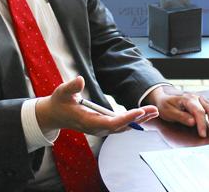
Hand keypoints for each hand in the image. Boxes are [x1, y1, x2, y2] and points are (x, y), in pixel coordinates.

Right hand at [36, 76, 158, 134]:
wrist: (55, 115)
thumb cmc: (59, 103)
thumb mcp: (62, 92)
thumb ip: (71, 87)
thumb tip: (80, 80)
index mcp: (88, 121)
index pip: (110, 123)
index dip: (126, 119)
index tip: (139, 112)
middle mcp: (96, 128)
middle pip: (121, 126)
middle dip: (138, 119)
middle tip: (153, 110)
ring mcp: (100, 129)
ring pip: (123, 127)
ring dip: (139, 120)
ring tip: (154, 111)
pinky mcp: (103, 126)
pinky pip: (120, 125)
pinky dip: (133, 120)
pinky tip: (143, 114)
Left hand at [145, 85, 208, 137]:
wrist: (165, 96)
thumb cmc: (166, 105)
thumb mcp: (168, 112)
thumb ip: (181, 117)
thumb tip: (193, 122)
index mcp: (188, 99)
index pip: (199, 111)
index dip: (202, 124)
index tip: (203, 135)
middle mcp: (197, 97)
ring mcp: (203, 99)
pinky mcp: (206, 102)